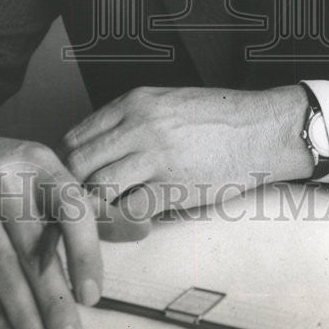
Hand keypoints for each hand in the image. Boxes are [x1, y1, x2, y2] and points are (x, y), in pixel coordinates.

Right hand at [0, 114, 113, 328]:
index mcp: (38, 162)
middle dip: (56, 302)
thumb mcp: (42, 171)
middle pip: (34, 249)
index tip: (93, 295)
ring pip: (2, 270)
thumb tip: (140, 229)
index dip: (84, 252)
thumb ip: (87, 205)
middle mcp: (4, 181)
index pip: (69, 207)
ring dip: (25, 317)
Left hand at [61, 85, 312, 217]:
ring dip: (94, 212)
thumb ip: (131, 123)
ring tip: (104, 221)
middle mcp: (138, 125)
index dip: (64, 167)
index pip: (74, 136)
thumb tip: (98, 154)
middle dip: (69, 192)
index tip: (70, 185)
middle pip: (75, 164)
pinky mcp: (174, 186)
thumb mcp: (167, 103)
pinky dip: (124, 225)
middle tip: (77, 210)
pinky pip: (129, 213)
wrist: (263, 128)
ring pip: (95, 190)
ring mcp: (155, 156)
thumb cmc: (219, 119)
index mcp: (134, 102)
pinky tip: (135, 226)